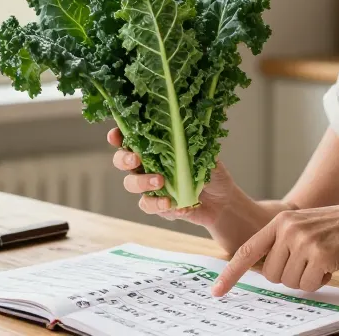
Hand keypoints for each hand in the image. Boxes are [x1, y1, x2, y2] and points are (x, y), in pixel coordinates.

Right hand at [107, 128, 237, 226]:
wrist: (222, 203)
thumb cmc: (211, 173)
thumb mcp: (206, 154)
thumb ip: (192, 144)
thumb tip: (183, 130)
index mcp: (156, 148)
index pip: (131, 138)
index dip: (118, 136)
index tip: (116, 136)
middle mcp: (148, 166)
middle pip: (122, 161)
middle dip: (124, 159)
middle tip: (136, 160)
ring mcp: (150, 187)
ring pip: (130, 184)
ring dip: (142, 182)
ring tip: (160, 182)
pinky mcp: (157, 206)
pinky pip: (148, 205)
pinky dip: (160, 205)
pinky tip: (177, 205)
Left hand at [210, 204, 338, 295]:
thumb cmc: (336, 230)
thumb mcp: (303, 226)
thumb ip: (282, 242)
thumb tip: (263, 270)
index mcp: (279, 222)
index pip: (247, 251)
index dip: (231, 273)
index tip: (217, 291)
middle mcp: (288, 230)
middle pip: (271, 275)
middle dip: (288, 277)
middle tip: (307, 264)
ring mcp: (303, 241)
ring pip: (289, 282)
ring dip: (306, 279)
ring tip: (322, 260)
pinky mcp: (320, 255)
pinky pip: (309, 285)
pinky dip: (320, 282)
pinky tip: (331, 265)